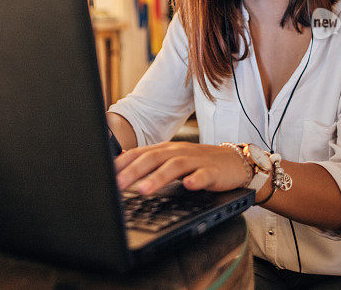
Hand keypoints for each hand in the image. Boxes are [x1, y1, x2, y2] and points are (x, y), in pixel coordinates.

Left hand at [114, 141, 250, 194]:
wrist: (233, 161)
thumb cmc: (199, 162)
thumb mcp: (172, 161)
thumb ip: (150, 165)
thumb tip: (121, 172)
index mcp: (165, 150)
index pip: (140, 153)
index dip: (122, 163)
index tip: (107, 175)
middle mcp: (178, 152)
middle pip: (153, 158)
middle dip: (134, 171)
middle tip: (118, 185)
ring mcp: (196, 160)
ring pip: (175, 166)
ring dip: (158, 177)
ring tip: (144, 190)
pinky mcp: (213, 171)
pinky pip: (204, 174)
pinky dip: (196, 179)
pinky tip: (189, 186)